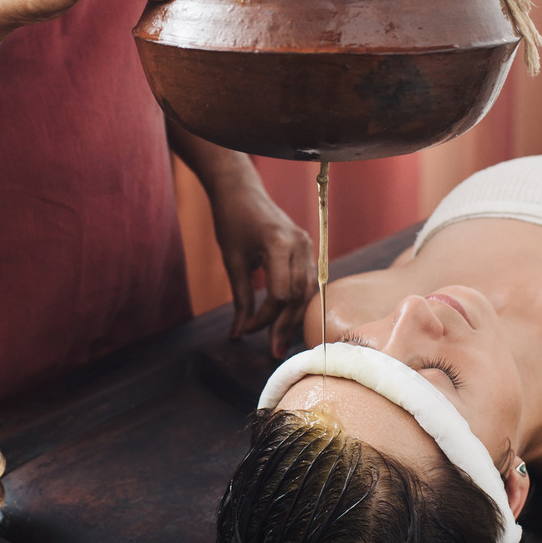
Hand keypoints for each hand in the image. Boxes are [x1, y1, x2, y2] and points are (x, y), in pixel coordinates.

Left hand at [207, 167, 316, 359]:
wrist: (241, 191)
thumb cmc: (231, 221)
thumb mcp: (232, 261)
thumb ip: (241, 298)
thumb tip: (239, 333)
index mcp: (279, 244)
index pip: (280, 294)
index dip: (264, 318)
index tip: (246, 330)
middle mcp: (300, 245)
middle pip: (299, 296)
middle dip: (285, 325)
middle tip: (273, 351)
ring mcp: (308, 245)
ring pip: (309, 292)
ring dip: (295, 317)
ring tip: (281, 341)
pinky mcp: (308, 248)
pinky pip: (310, 281)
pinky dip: (300, 302)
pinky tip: (289, 319)